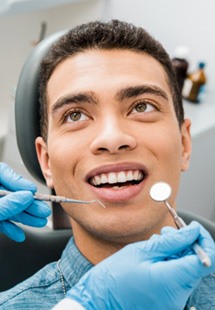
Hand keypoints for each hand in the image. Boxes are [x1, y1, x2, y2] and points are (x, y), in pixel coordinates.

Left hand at [0, 162, 50, 241]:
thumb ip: (6, 204)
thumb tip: (26, 196)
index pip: (2, 173)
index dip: (19, 181)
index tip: (31, 190)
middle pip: (10, 194)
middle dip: (28, 204)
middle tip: (43, 210)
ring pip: (8, 209)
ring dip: (24, 217)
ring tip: (39, 222)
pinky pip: (0, 221)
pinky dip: (10, 228)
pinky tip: (19, 234)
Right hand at [65, 222, 214, 309]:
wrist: (98, 301)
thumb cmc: (114, 276)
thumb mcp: (142, 251)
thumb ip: (172, 241)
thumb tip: (193, 231)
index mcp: (172, 282)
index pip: (208, 259)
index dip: (203, 239)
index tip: (192, 228)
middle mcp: (178, 296)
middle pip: (196, 263)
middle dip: (185, 243)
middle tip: (166, 233)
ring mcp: (173, 301)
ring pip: (186, 269)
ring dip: (176, 252)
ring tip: (156, 244)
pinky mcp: (168, 302)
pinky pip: (177, 278)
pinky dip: (170, 263)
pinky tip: (155, 256)